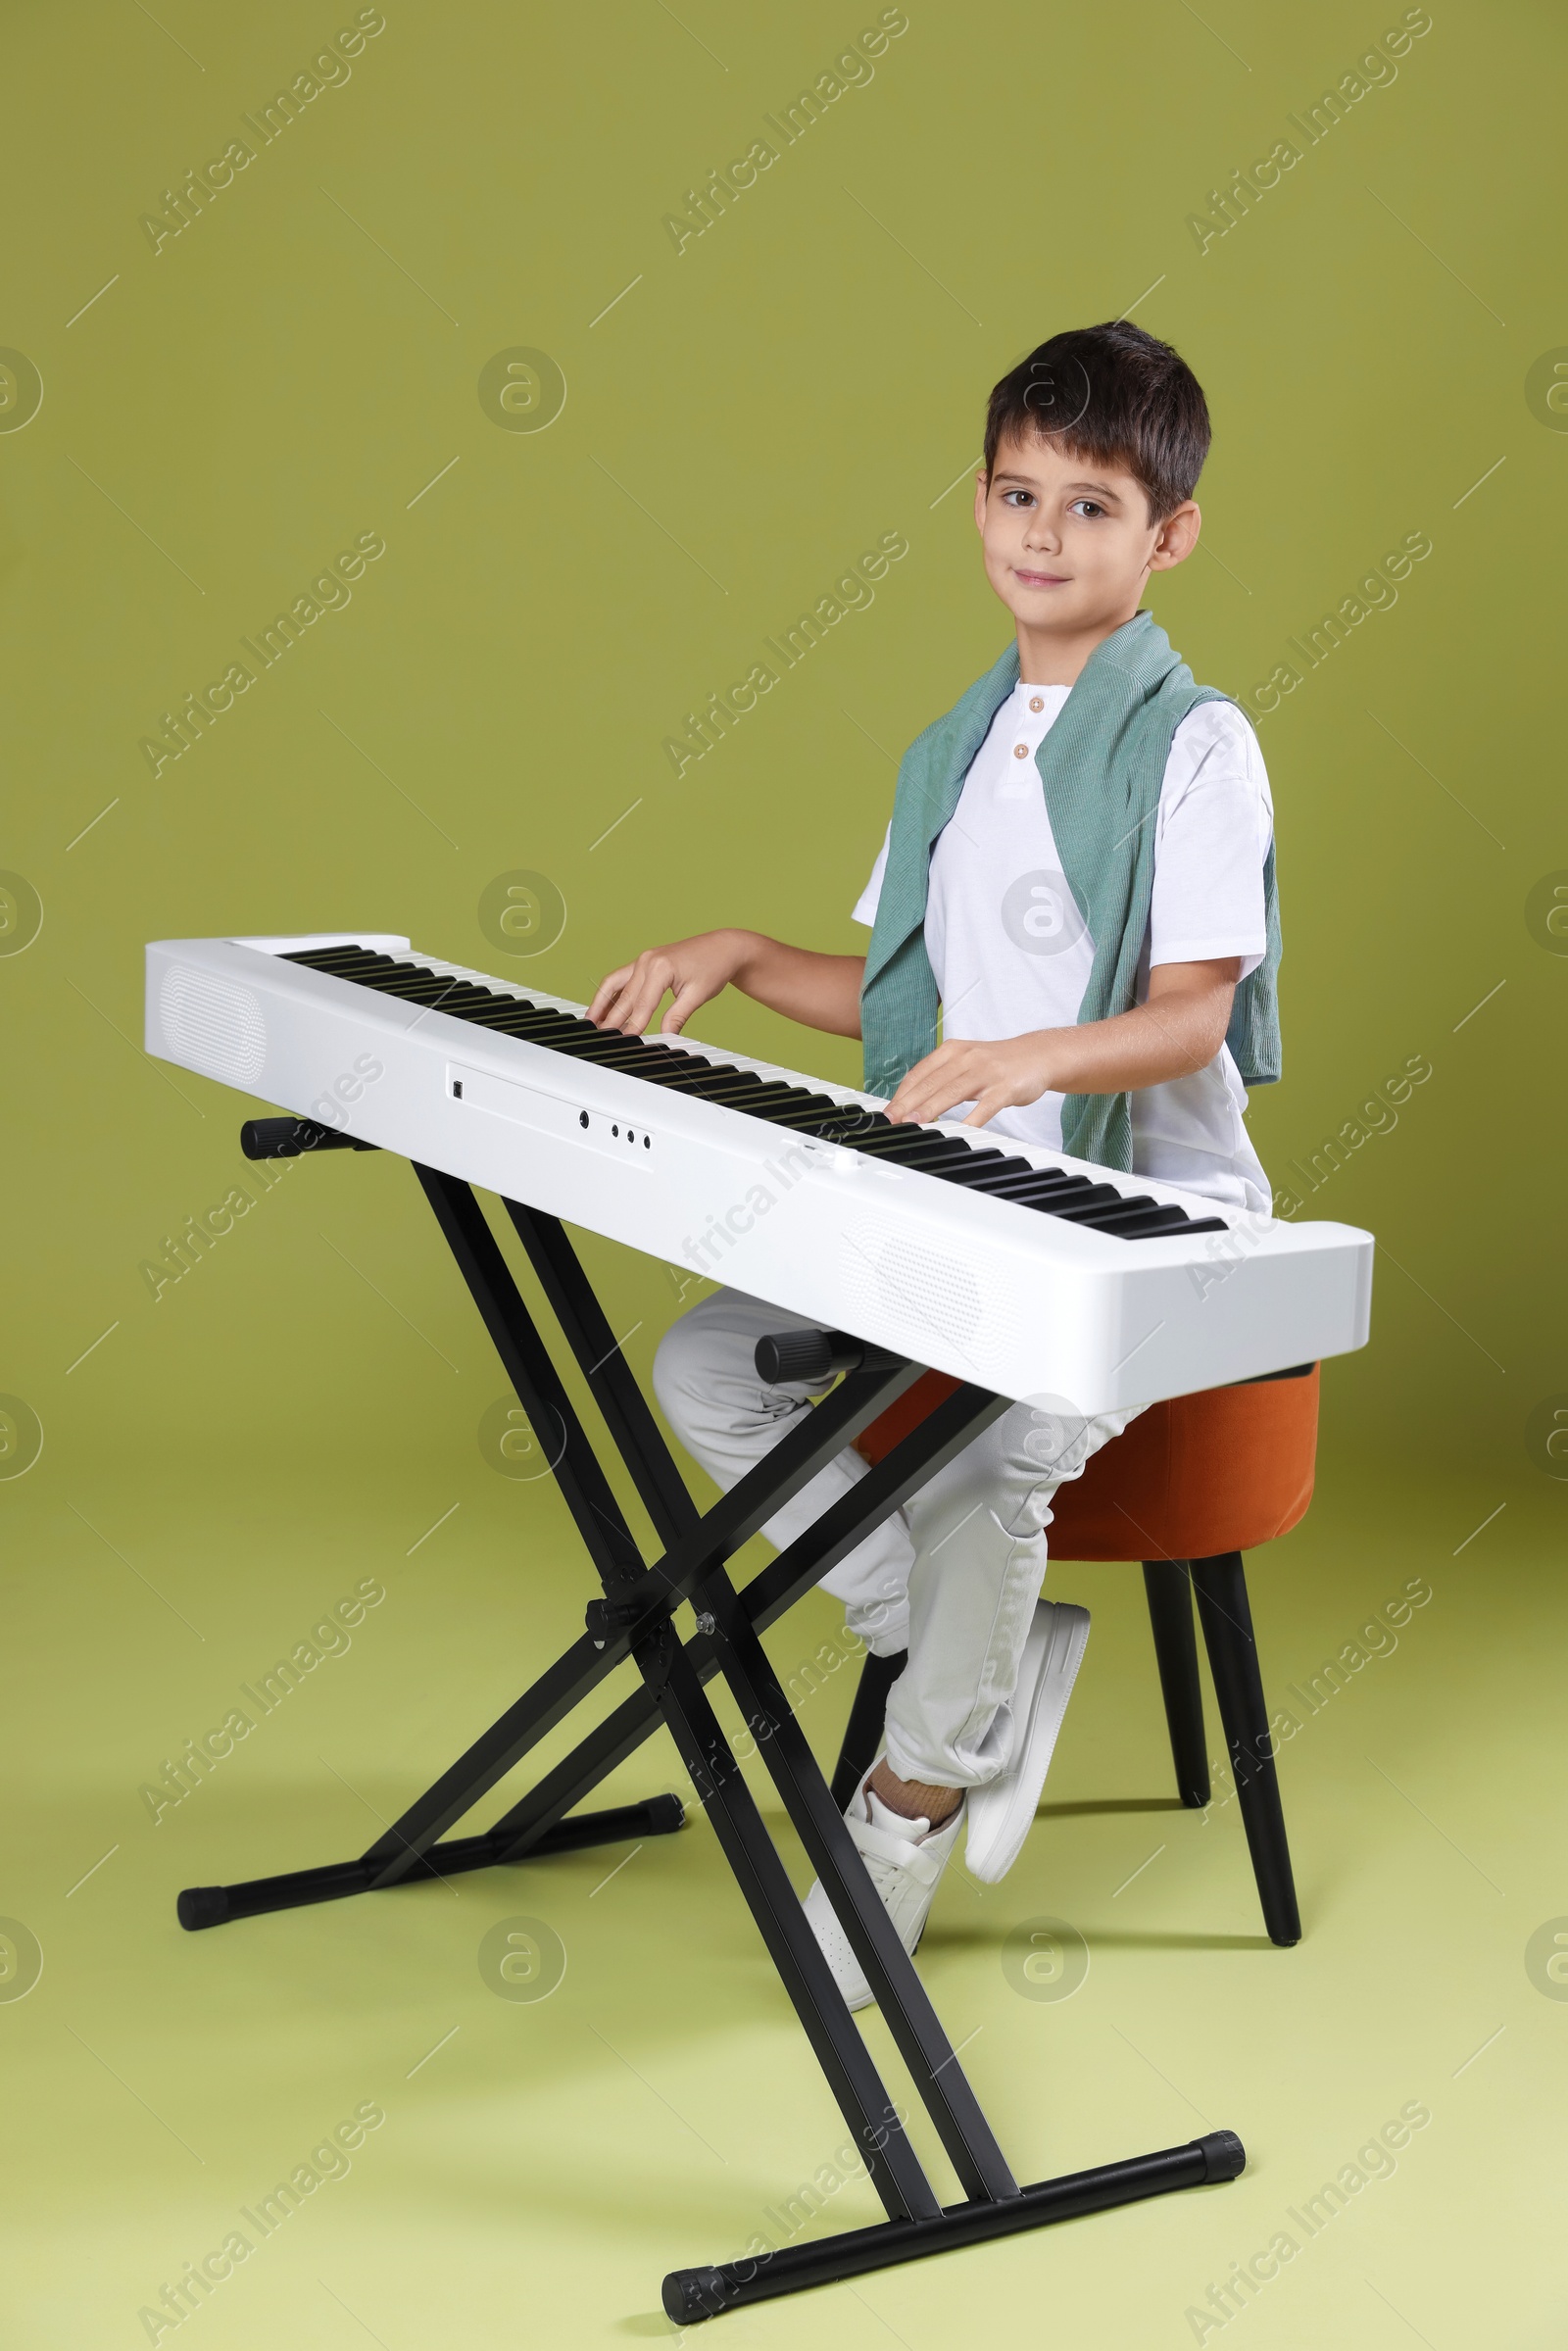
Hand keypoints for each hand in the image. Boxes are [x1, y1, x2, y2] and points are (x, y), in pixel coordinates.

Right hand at [588, 930, 750, 1034]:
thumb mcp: (697, 995)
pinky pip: (621, 978)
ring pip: (614, 984)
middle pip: (624, 997)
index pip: (642, 1004)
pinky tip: (604, 1007)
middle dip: (611, 1019)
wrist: (723, 947)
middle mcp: (646, 961)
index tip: (624, 1042)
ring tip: (591, 1022)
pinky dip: (611, 993)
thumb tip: (666, 1038)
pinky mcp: (644, 962)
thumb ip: (677, 1017)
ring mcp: (643, 960)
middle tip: (601, 1038)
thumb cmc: (713, 967)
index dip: (632, 1026)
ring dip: (601, 1003)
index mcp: (660, 968)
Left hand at [886, 1033, 1061, 1127]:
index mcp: (953, 1051)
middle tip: (892, 1121)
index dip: (901, 1093)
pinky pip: (985, 1107)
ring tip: (913, 1124)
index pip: (920, 1073)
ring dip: (930, 1109)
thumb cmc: (997, 1063)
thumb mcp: (965, 1062)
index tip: (887, 1113)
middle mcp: (967, 1058)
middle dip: (908, 1103)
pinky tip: (959, 1132)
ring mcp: (987, 1072)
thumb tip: (911, 1101)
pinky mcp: (1005, 1088)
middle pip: (932, 1082)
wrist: (1038, 1055)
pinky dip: (971, 1120)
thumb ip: (941, 1078)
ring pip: (952, 1091)